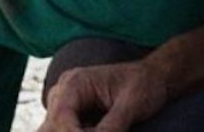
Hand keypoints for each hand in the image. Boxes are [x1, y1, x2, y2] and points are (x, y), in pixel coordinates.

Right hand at [38, 61, 168, 131]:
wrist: (152, 77)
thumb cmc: (144, 84)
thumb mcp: (130, 106)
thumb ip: (111, 127)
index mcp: (75, 82)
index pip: (60, 117)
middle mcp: (63, 93)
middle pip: (51, 127)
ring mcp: (65, 105)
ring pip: (54, 131)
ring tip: (107, 129)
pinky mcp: (73, 117)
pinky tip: (103, 131)